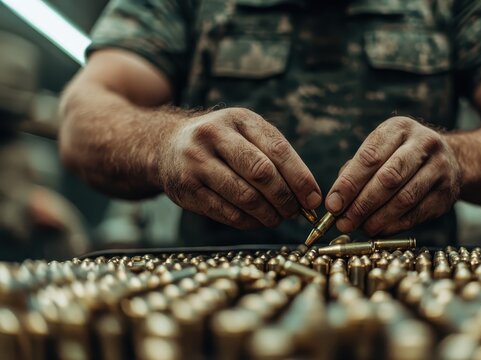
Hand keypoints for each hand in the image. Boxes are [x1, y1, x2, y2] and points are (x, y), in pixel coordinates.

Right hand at [158, 108, 321, 229]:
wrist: (167, 145)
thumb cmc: (221, 143)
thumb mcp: (246, 134)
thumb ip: (276, 157)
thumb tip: (309, 196)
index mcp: (239, 119)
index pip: (277, 150)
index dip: (300, 178)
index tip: (313, 200)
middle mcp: (214, 135)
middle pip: (261, 173)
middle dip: (284, 198)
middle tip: (295, 213)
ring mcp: (196, 162)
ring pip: (244, 196)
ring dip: (268, 214)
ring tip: (277, 219)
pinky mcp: (186, 188)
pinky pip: (226, 212)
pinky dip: (248, 222)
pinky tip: (257, 221)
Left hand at [326, 116, 460, 235]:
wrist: (449, 158)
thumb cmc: (399, 156)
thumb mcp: (379, 150)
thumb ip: (354, 171)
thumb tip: (336, 203)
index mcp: (399, 128)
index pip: (370, 157)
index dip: (349, 184)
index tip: (332, 205)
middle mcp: (423, 143)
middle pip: (388, 178)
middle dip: (362, 204)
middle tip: (344, 223)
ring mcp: (440, 167)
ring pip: (404, 198)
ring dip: (378, 219)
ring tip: (360, 229)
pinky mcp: (447, 192)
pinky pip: (417, 213)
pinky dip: (394, 225)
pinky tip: (380, 230)